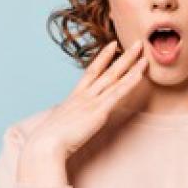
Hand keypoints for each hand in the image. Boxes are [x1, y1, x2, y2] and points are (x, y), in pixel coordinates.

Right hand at [18, 41, 147, 186]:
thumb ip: (63, 120)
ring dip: (131, 64)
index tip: (112, 45)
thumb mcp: (56, 125)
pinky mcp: (98, 112)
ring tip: (142, 50)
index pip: (91, 72)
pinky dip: (129, 82)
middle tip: (137, 43)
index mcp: (74, 97)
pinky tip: (140, 73)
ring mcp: (92, 102)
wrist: (45, 144)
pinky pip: (117, 93)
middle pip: (107, 70)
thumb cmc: (47, 140)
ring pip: (115, 78)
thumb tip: (62, 121)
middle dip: (123, 56)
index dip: (103, 58)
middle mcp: (84, 95)